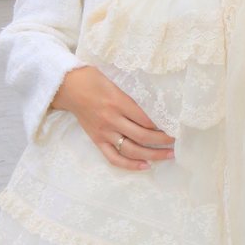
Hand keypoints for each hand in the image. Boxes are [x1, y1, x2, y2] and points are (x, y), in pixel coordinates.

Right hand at [51, 66, 174, 170]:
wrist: (67, 86)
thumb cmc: (91, 78)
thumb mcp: (114, 80)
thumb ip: (131, 95)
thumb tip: (154, 107)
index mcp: (118, 101)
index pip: (146, 119)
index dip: (162, 126)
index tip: (175, 127)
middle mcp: (112, 119)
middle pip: (143, 136)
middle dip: (163, 141)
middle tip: (177, 142)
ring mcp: (104, 132)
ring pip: (132, 149)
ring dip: (153, 154)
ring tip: (169, 155)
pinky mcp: (97, 140)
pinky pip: (114, 157)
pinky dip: (130, 164)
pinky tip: (145, 166)